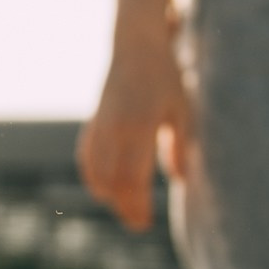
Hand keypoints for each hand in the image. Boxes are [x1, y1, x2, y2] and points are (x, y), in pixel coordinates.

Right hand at [79, 28, 193, 232]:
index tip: (145, 223)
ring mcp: (100, 125)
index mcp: (140, 126)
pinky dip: (93, 176)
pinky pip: (86, 156)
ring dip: (108, 195)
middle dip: (123, 207)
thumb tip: (180, 180)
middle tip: (137, 223)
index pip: (133, 179)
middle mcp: (115, 128)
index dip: (137, 205)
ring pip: (96, 172)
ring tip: (124, 208)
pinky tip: (104, 188)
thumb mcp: (181, 109)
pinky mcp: (93, 121)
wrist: (135, 45)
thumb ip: (179, 146)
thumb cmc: (165, 76)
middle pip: (112, 182)